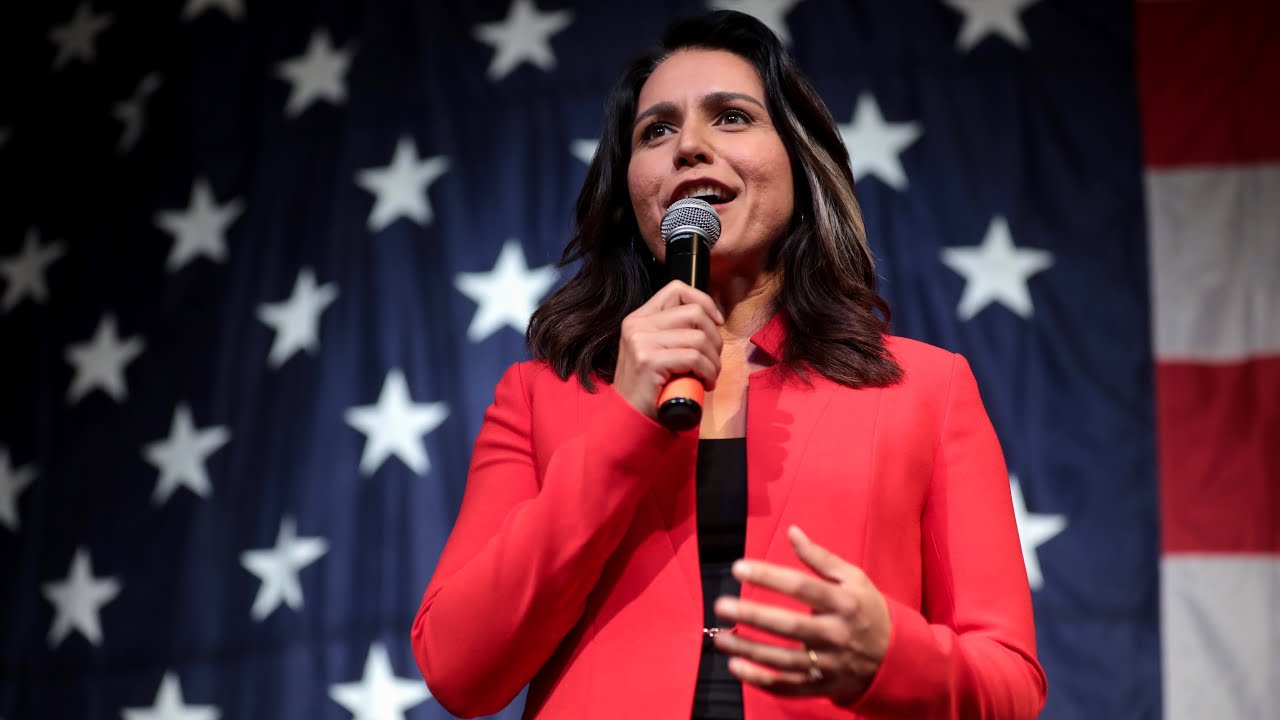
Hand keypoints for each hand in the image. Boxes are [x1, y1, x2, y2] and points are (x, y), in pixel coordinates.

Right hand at [613, 280, 723, 419]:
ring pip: (698, 338)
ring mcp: (641, 342)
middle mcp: (636, 325)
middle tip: (713, 360)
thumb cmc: (651, 388)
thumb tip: (711, 319)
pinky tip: (705, 383)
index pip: (676, 290)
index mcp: (639, 318)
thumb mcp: (656, 350)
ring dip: (713, 361)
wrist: (630, 419)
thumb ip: (674, 332)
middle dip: (714, 338)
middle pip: (694, 313)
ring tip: (709, 376)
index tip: (717, 323)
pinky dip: (708, 372)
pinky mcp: (649, 360)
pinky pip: (694, 358)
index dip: (704, 302)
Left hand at [713, 525, 890, 704]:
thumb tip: (792, 532)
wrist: (896, 658)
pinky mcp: (822, 686)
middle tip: (721, 605)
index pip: (801, 587)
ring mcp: (828, 663)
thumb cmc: (867, 610)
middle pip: (789, 626)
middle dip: (753, 616)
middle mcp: (836, 634)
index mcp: (844, 602)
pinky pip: (787, 687)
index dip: (768, 576)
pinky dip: (760, 680)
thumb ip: (821, 558)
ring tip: (721, 637)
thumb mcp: (854, 579)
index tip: (738, 568)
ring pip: (783, 659)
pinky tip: (736, 667)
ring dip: (749, 649)